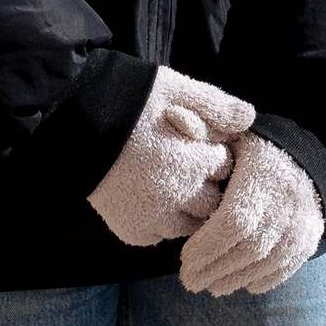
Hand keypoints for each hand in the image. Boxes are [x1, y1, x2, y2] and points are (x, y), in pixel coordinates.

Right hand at [87, 68, 255, 248]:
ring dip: (187, 208)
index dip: (213, 152)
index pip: (224, 166)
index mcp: (191, 164)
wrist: (75, 124)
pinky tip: (149, 199)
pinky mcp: (132, 231)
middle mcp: (176, 198)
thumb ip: (215, 105)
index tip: (197, 143)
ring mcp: (152, 219)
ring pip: (189, 224)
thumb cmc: (129, 101)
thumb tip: (250, 117)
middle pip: (212, 200)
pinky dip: (159, 222)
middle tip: (186, 165)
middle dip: (206, 184)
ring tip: (170, 184)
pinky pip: (159, 235)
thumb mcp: (175, 90)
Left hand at [179, 133, 323, 298]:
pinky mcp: (311, 237)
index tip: (184, 258)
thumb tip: (173, 118)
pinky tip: (244, 285)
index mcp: (262, 177)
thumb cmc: (252, 148)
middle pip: (249, 247)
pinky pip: (288, 266)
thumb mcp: (229, 136)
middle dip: (216, 268)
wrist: (302, 156)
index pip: (235, 221)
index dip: (208, 245)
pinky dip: (266, 279)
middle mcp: (286, 202)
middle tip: (189, 280)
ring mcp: (302, 222)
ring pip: (267, 261)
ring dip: (236, 278)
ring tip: (211, 286)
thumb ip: (203, 131)